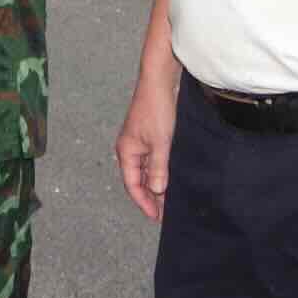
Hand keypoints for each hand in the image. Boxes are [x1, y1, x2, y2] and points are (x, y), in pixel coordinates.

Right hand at [115, 72, 177, 220]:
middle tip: (165, 213)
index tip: (157, 216)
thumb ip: (158, 169)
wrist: (159, 81)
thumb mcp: (160, 143)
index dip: (144, 202)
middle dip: (151, 197)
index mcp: (126, 151)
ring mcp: (140, 142)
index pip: (132, 185)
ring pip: (146, 171)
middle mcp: (130, 148)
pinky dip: (161, 172)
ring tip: (170, 199)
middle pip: (138, 180)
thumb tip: (157, 191)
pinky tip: (171, 177)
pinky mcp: (150, 136)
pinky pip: (153, 160)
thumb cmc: (156, 109)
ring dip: (157, 185)